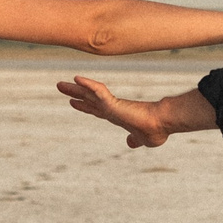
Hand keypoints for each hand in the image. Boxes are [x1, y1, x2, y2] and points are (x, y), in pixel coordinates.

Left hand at [57, 76, 177, 146]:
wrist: (163, 124)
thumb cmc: (156, 131)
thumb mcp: (142, 139)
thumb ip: (134, 140)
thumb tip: (130, 143)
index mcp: (118, 116)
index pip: (97, 109)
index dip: (84, 105)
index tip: (73, 101)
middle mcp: (112, 109)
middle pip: (89, 99)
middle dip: (74, 93)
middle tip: (60, 86)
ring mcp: (112, 105)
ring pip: (89, 94)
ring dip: (74, 88)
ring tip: (59, 84)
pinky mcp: (114, 103)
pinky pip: (98, 92)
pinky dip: (87, 85)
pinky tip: (77, 79)